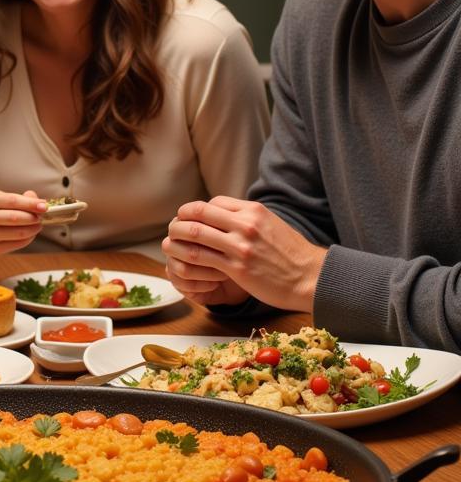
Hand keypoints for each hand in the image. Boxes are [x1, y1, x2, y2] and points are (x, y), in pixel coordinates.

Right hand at [0, 190, 46, 254]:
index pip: (14, 201)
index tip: (45, 206)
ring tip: (38, 225)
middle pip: (16, 218)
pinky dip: (28, 239)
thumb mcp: (0, 196)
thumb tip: (38, 202)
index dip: (31, 204)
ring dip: (34, 229)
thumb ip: (20, 198)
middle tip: (41, 216)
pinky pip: (17, 244)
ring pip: (19, 233)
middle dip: (34, 218)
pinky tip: (30, 233)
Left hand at [163, 196, 326, 311]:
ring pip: (194, 235)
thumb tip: (223, 214)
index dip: (194, 211)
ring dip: (177, 239)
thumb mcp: (270, 224)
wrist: (311, 278)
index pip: (212, 203)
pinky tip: (182, 264)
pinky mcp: (236, 267)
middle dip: (179, 222)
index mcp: (253, 210)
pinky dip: (187, 259)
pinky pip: (201, 259)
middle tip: (173, 231)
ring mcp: (240, 245)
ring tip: (171, 246)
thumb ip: (246, 218)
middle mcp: (245, 224)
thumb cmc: (291, 254)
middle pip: (197, 214)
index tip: (188, 221)